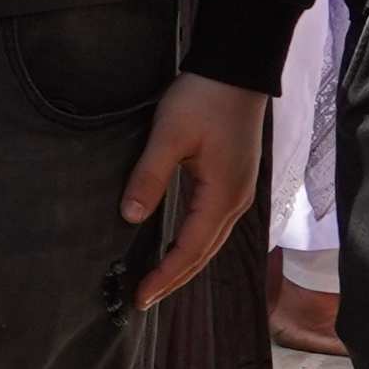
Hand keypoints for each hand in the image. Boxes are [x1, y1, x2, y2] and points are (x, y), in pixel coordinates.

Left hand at [116, 74, 271, 309]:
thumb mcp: (169, 136)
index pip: (190, 249)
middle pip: (204, 253)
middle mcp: (235, 201)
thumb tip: (130, 217)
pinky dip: (194, 242)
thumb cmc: (203, 99)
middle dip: (175, 278)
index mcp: (222, 196)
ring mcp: (238, 191)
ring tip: (158, 281)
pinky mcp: (233, 180)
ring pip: (211, 241)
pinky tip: (178, 245)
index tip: (141, 297)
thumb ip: (150, 177)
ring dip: (185, 263)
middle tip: (143, 299)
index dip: (165, 275)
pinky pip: (213, 224)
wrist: (236, 70)